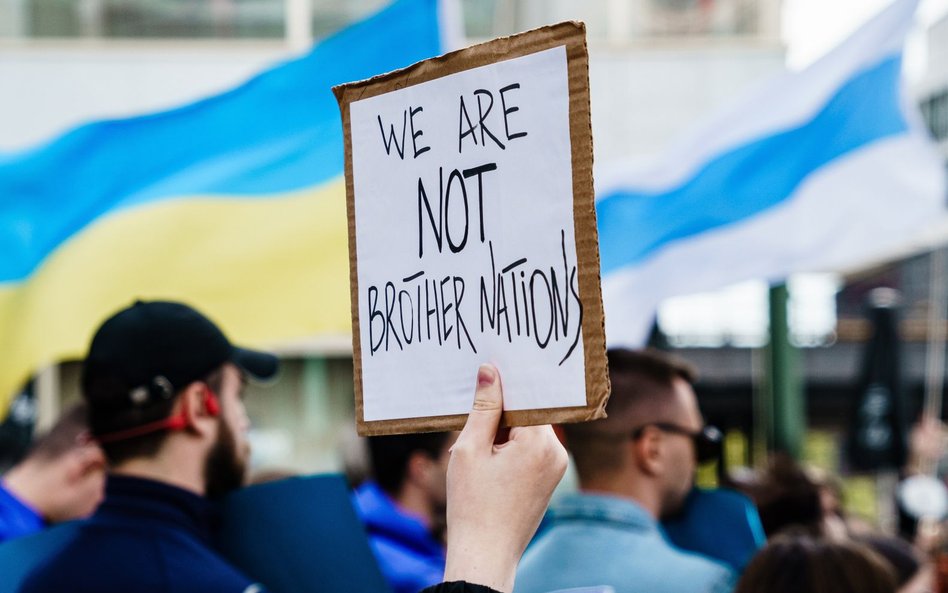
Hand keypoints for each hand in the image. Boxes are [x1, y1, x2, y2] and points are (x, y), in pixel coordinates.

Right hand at [442, 364, 567, 592]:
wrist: (486, 555)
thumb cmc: (473, 504)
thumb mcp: (470, 449)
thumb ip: (483, 407)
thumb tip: (491, 371)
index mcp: (540, 442)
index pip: (527, 396)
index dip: (506, 384)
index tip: (490, 367)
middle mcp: (556, 452)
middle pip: (528, 412)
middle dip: (502, 409)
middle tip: (474, 401)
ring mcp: (555, 468)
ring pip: (528, 431)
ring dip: (503, 430)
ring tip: (476, 441)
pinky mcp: (548, 481)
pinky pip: (530, 450)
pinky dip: (510, 447)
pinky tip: (486, 456)